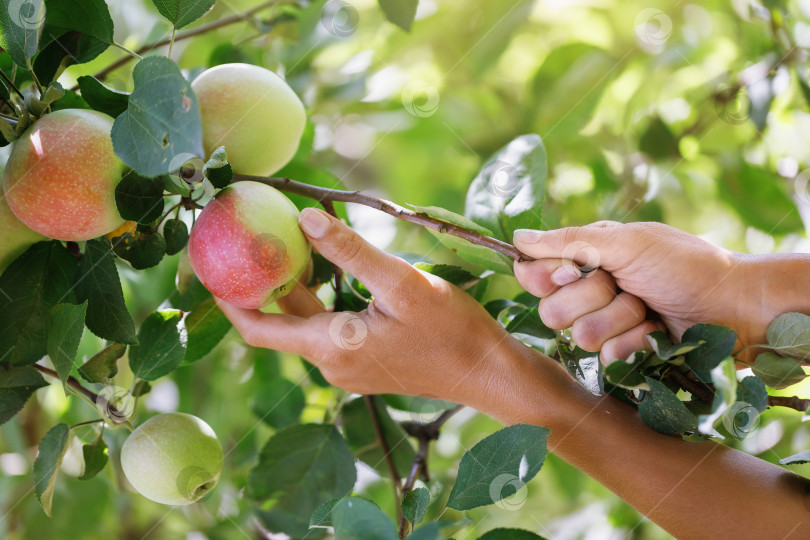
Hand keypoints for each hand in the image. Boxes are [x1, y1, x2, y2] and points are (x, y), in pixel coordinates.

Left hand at [216, 208, 552, 418]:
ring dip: (295, 289)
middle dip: (262, 285)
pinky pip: (328, 331)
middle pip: (281, 324)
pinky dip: (320, 301)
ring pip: (306, 325)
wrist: (486, 372)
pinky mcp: (366, 364)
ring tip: (287, 245)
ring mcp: (349, 368)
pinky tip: (328, 271)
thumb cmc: (451, 329)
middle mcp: (332, 363)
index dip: (229, 301)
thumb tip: (302, 219)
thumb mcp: (402, 283)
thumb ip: (350, 251)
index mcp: (331, 346)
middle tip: (249, 242)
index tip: (208, 268)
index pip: (260, 330)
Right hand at [513, 221, 780, 361]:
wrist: (733, 305)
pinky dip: (635, 343)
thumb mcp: (626, 242)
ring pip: (578, 335)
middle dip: (591, 299)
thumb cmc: (683, 264)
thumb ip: (569, 241)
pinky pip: (606, 358)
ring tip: (648, 309)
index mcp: (586, 258)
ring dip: (618, 320)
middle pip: (550, 309)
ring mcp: (607, 324)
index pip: (534, 273)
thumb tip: (518, 238)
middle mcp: (590, 291)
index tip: (571, 271)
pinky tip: (656, 333)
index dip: (546, 277)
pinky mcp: (625, 354)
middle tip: (624, 286)